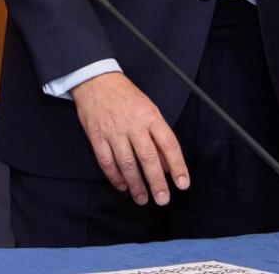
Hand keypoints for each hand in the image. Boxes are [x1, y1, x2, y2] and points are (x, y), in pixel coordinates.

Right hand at [72, 71, 189, 205]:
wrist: (95, 80)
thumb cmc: (125, 95)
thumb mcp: (149, 109)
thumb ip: (159, 136)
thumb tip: (168, 164)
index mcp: (150, 116)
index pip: (169, 144)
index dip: (178, 166)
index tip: (182, 184)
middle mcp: (133, 125)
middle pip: (148, 158)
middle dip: (156, 182)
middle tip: (162, 199)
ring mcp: (113, 131)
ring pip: (127, 163)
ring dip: (135, 184)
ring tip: (142, 198)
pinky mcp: (96, 136)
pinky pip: (106, 161)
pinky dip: (114, 176)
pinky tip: (122, 185)